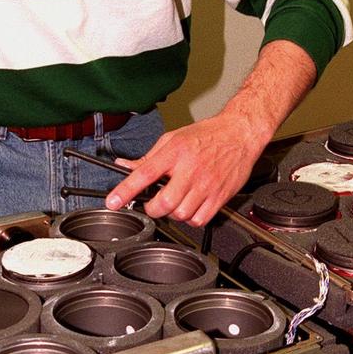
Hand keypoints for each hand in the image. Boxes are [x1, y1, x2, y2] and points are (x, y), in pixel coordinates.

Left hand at [105, 113, 263, 225]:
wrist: (239, 133)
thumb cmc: (206, 135)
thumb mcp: (173, 139)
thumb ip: (148, 157)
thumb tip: (124, 166)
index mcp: (175, 152)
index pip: (144, 174)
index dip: (126, 191)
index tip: (113, 202)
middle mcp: (190, 169)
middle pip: (164, 203)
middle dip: (153, 209)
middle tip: (153, 204)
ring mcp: (206, 185)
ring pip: (181, 214)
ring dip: (173, 214)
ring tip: (176, 202)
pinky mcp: (220, 196)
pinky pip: (200, 219)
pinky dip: (191, 219)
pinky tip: (191, 207)